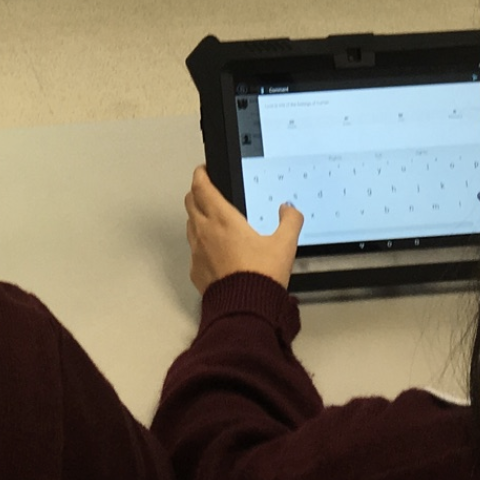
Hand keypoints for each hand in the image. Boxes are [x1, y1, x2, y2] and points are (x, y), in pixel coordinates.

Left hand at [184, 165, 302, 293]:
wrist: (245, 310)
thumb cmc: (260, 276)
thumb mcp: (284, 245)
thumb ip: (289, 222)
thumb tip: (289, 209)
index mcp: (222, 218)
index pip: (201, 186)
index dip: (200, 174)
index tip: (204, 170)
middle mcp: (204, 231)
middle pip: (190, 201)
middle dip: (197, 192)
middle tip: (207, 190)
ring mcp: (197, 251)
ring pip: (190, 224)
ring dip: (197, 216)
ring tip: (212, 219)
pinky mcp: (196, 269)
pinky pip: (193, 249)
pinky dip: (200, 243)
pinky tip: (214, 250)